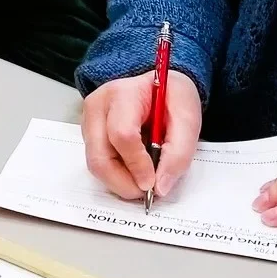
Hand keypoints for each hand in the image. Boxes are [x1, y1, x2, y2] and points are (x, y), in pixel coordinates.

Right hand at [80, 69, 202, 201]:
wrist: (158, 86)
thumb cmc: (171, 97)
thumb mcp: (188, 117)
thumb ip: (179, 152)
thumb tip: (160, 187)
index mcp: (122, 94)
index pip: (122, 135)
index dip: (137, 164)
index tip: (153, 183)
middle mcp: (97, 107)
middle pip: (99, 156)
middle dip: (124, 182)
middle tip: (147, 191)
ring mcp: (88, 122)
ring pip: (95, 165)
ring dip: (121, 181)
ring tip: (144, 178)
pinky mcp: (89, 136)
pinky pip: (98, 164)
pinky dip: (117, 175)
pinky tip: (135, 168)